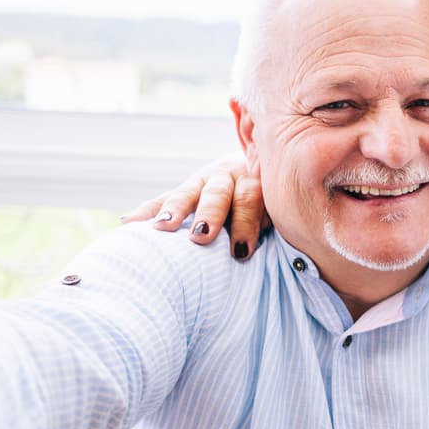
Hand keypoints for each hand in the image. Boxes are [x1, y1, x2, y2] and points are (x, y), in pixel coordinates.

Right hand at [121, 153, 269, 259]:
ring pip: (188, 193)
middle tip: (201, 236)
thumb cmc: (273, 203)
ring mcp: (204, 180)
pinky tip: (130, 223)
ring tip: (162, 227)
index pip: (252, 199)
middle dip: (209, 215)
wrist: (258, 166)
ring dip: (175, 210)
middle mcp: (229, 177)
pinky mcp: (186, 188)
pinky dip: (147, 210)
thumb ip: (279, 224)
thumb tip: (298, 261)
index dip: (247, 223)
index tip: (241, 251)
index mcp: (257, 182)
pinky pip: (164, 198)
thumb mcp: (280, 208)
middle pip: (218, 194)